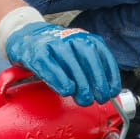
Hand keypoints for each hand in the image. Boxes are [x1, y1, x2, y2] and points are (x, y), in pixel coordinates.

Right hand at [3, 20, 120, 105]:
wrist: (28, 39)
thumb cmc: (56, 53)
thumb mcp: (77, 55)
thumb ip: (90, 69)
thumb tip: (105, 91)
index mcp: (85, 38)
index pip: (103, 55)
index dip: (110, 75)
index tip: (111, 92)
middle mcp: (71, 37)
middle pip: (89, 58)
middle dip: (97, 82)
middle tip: (98, 99)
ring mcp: (54, 44)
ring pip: (71, 64)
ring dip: (81, 85)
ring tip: (84, 100)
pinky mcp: (38, 53)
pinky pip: (51, 67)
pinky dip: (60, 81)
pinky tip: (66, 91)